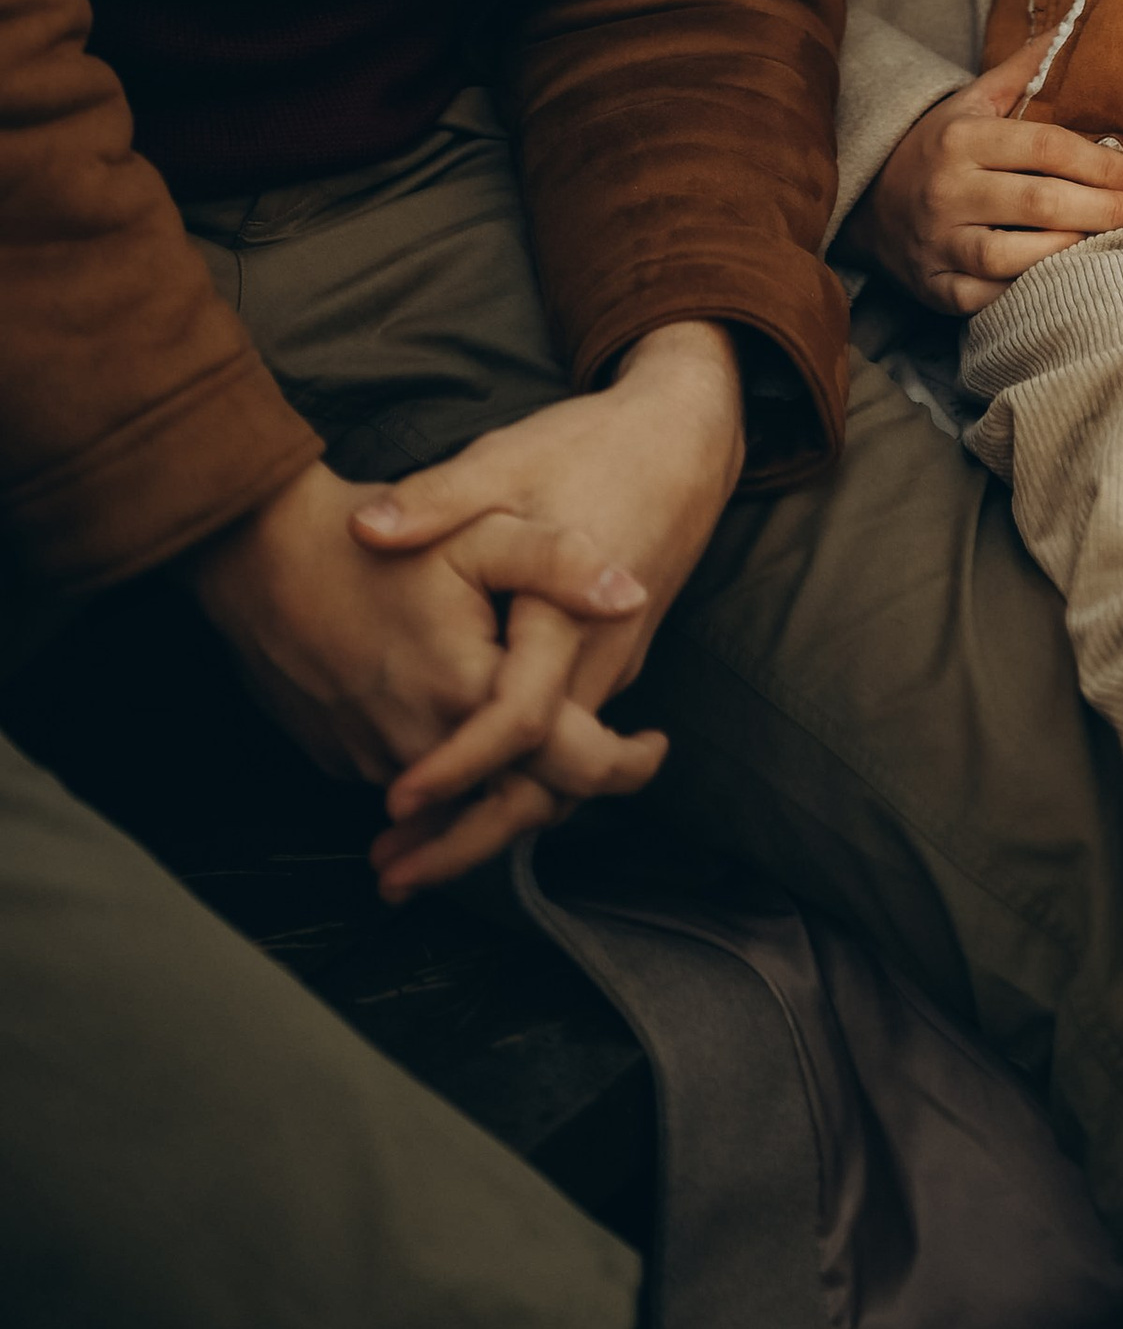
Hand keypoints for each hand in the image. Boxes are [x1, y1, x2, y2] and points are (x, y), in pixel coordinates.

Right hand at [193, 457, 660, 870]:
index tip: (658, 748)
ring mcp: (372, 759)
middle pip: (514, 796)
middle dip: (570, 788)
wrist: (258, 556)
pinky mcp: (340, 757)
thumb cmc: (372, 539)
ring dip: (507, 785)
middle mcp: (419, 748)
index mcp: (465, 695)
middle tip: (626, 758)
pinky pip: (413, 780)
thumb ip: (560, 562)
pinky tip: (476, 740)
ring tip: (557, 752)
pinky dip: (450, 774)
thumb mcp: (478, 529)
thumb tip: (633, 594)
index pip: (561, 764)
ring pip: (462, 799)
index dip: (619, 766)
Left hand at [340, 320, 748, 895]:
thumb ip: (439, 497)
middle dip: (472, 839)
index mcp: (568, 612)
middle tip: (393, 879)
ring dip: (489, 822)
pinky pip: (567, 747)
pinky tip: (462, 796)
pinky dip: (516, 783)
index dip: (459, 764)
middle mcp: (599, 655)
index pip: (521, 718)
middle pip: (547, 781)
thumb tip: (366, 529)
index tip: (397, 799)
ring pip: (560, 774)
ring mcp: (611, 665)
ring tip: (410, 860)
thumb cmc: (593, 446)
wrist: (686, 439)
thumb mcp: (508, 460)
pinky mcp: (611, 662)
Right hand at [842, 40, 1122, 314]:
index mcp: (963, 138)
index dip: (1101, 165)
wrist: (868, 200)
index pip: (1045, 147)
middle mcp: (948, 190)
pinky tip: (1067, 281)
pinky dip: (1028, 292)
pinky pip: (988, 297)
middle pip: (1040, 202)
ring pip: (1013, 256)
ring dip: (1073, 252)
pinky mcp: (935, 287)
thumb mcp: (971, 101)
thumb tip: (1069, 24)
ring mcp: (938, 242)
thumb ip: (1020, 70)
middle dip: (1106, 210)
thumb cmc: (939, 146)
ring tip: (1120, 246)